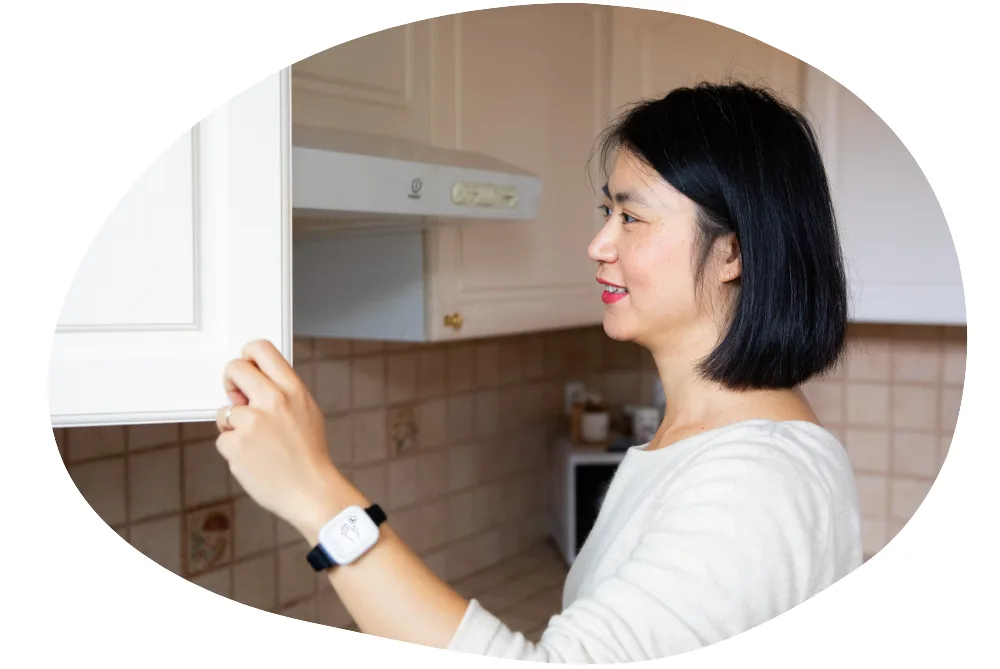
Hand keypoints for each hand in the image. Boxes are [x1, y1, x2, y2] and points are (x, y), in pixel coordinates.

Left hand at [215, 340, 344, 541]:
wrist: (311, 491)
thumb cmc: (309, 456)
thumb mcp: (308, 412)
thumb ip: (284, 393)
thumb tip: (257, 381)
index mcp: (293, 390)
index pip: (260, 350)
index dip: (247, 355)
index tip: (245, 369)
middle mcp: (272, 401)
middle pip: (235, 369)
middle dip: (231, 382)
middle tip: (237, 400)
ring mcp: (251, 423)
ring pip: (224, 411)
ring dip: (233, 426)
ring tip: (256, 443)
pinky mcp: (235, 445)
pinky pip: (223, 439)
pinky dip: (234, 450)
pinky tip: (254, 459)